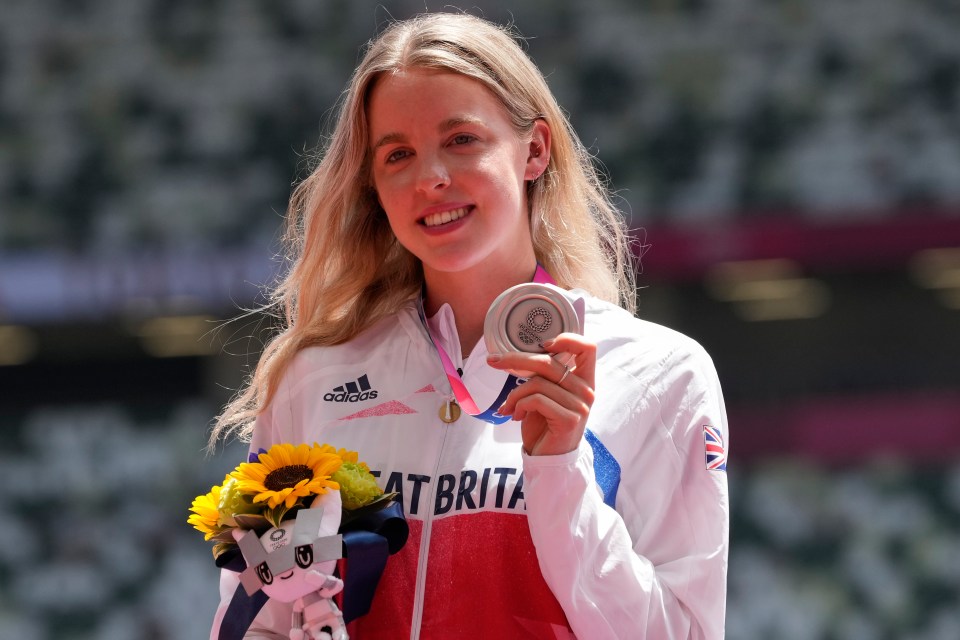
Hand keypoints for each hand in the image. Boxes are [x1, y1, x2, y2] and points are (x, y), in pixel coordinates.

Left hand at [486, 333, 595, 455]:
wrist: (549, 458)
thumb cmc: (545, 423)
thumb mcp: (546, 394)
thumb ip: (543, 375)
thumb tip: (514, 354)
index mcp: (584, 379)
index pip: (587, 347)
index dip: (566, 338)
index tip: (542, 344)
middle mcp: (586, 390)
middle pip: (548, 362)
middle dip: (515, 359)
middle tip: (493, 361)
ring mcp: (580, 405)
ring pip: (537, 383)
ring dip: (514, 394)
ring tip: (508, 406)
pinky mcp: (569, 420)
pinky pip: (536, 400)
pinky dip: (519, 405)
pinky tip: (515, 415)